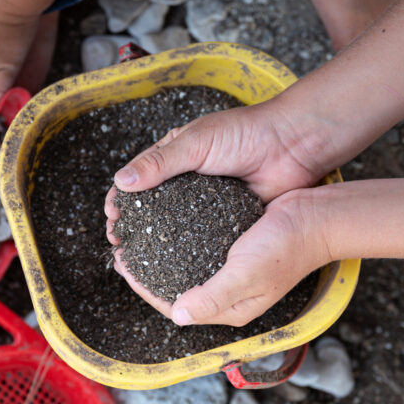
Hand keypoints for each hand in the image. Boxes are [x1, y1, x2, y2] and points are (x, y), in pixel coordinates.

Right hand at [105, 97, 338, 241]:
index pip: (136, 181)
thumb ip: (160, 162)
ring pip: (175, 229)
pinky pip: (203, 240)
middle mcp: (186, 183)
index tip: (112, 220)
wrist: (292, 146)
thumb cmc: (245, 134)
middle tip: (121, 249)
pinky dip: (189, 253)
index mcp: (173, 158)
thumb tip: (120, 181)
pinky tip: (177, 269)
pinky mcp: (225, 221)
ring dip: (157, 246)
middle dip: (134, 229)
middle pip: (151, 210)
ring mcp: (205, 204)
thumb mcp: (197, 143)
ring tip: (141, 264)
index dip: (119, 200)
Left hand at [113, 188, 333, 326]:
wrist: (318, 217)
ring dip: (158, 258)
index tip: (124, 267)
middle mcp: (228, 293)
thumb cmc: (287, 247)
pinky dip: (175, 242)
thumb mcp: (246, 274)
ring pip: (184, 269)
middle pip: (176, 290)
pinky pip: (197, 249)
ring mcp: (232, 272)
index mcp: (230, 308)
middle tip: (122, 253)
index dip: (144, 289)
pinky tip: (164, 226)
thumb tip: (178, 314)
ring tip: (137, 241)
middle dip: (146, 275)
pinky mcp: (235, 248)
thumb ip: (213, 296)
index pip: (175, 307)